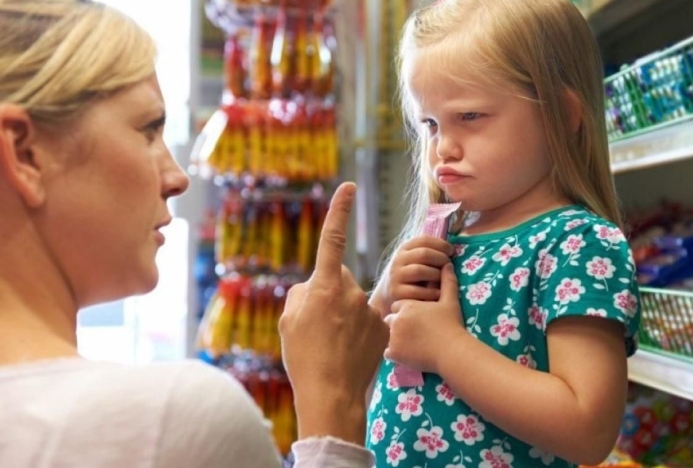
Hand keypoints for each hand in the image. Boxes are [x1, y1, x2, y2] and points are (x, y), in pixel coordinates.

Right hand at [279, 182, 388, 444]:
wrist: (332, 394)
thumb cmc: (304, 357)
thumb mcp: (289, 321)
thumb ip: (301, 294)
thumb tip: (314, 287)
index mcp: (324, 286)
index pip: (333, 239)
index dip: (339, 211)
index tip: (348, 187)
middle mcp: (351, 292)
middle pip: (338, 279)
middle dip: (329, 293)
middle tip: (318, 325)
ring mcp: (370, 309)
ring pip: (353, 301)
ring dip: (344, 314)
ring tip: (333, 344)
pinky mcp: (384, 326)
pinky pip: (368, 318)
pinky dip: (359, 330)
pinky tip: (350, 350)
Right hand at [371, 236, 452, 317]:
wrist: (390, 296)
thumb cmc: (412, 276)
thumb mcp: (416, 260)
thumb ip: (430, 253)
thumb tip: (452, 248)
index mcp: (404, 248)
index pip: (424, 240)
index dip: (441, 244)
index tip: (451, 251)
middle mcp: (398, 260)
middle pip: (424, 254)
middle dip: (441, 258)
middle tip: (449, 266)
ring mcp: (396, 276)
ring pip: (420, 270)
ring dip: (436, 275)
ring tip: (444, 280)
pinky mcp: (396, 292)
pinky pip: (417, 291)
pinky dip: (431, 292)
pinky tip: (439, 294)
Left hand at [384, 263, 468, 374]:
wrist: (452, 350)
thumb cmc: (452, 325)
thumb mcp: (450, 301)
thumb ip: (447, 281)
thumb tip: (447, 264)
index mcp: (407, 306)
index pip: (398, 306)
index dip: (406, 312)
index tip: (416, 319)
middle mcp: (397, 319)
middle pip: (390, 320)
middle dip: (398, 325)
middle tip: (413, 333)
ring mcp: (393, 336)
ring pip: (387, 336)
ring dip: (395, 339)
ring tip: (410, 344)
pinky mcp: (394, 352)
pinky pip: (387, 352)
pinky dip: (395, 353)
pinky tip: (407, 354)